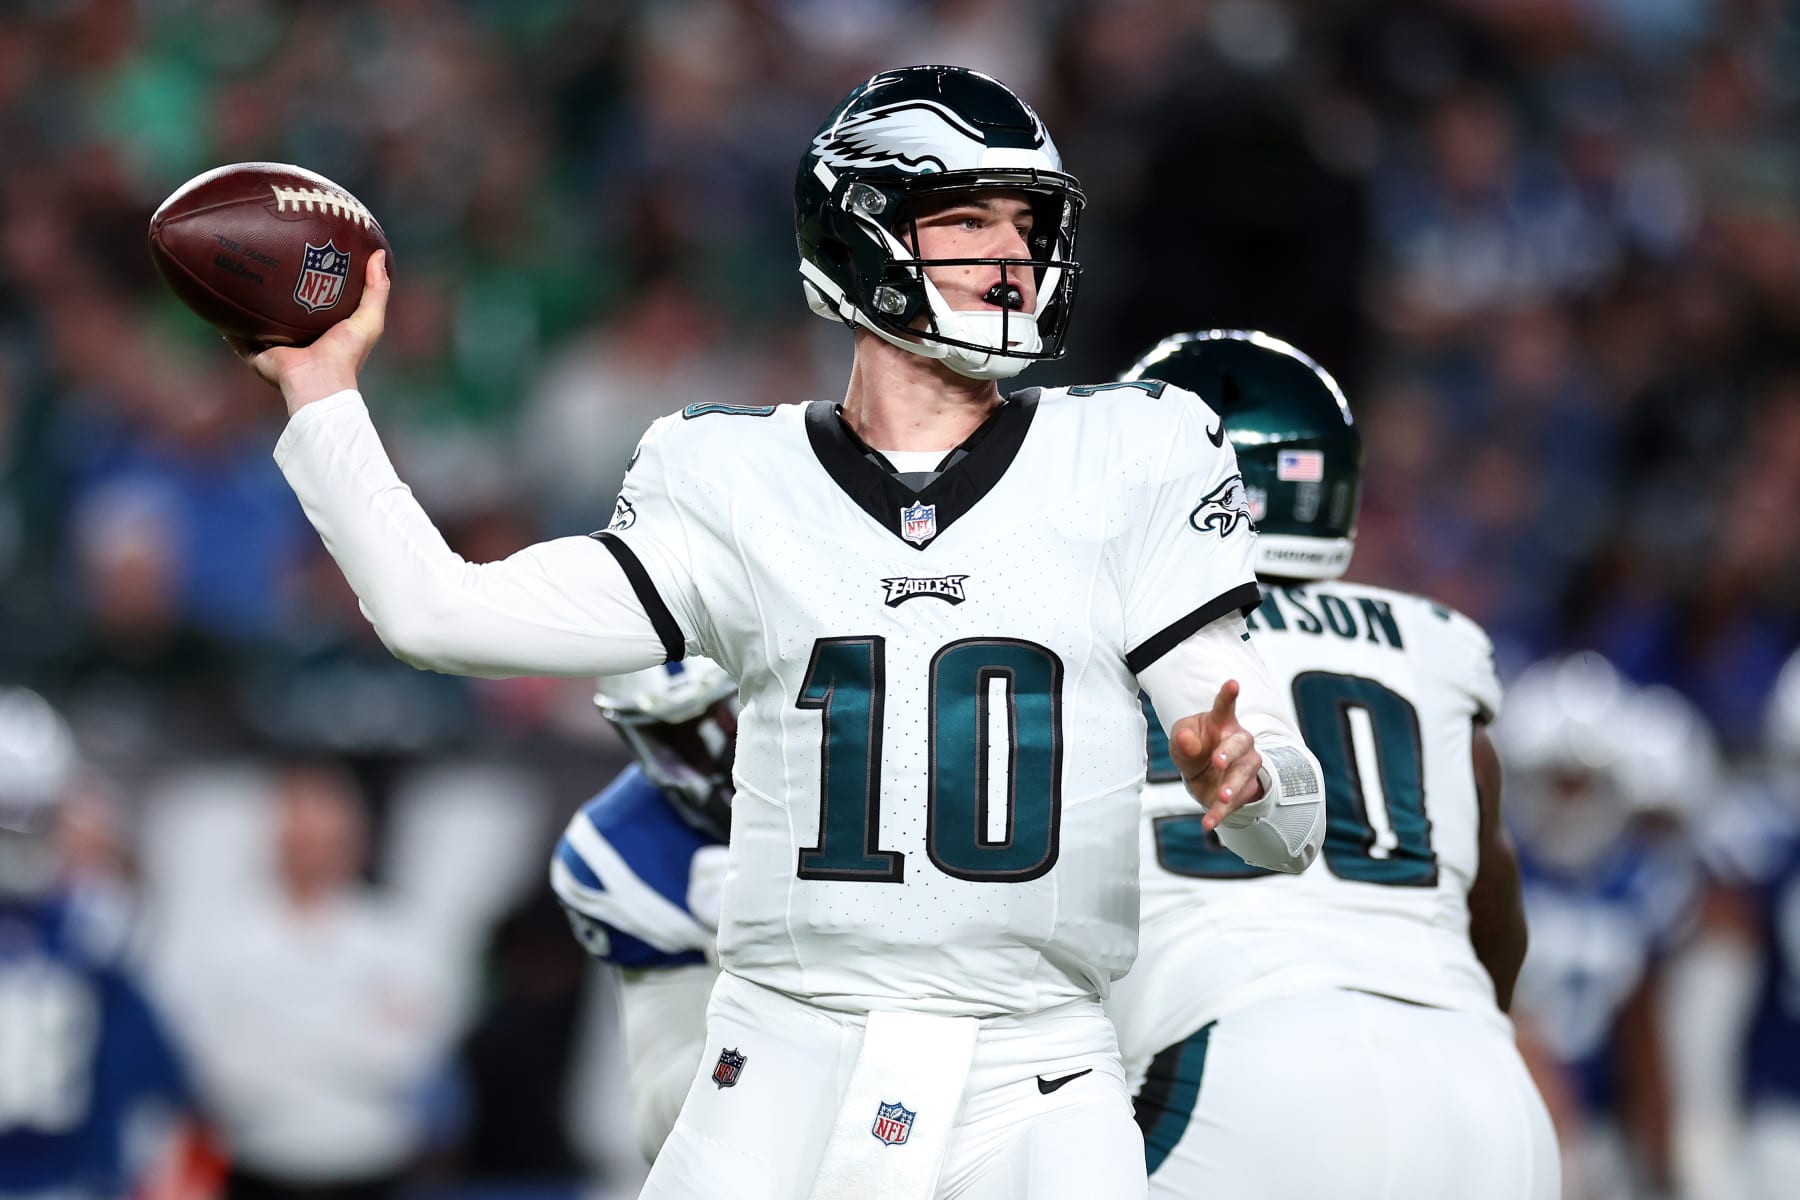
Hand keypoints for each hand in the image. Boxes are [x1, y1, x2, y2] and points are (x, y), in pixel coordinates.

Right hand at [227, 250, 389, 415]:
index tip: (306, 254)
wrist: (318, 381)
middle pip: (281, 308)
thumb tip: (379, 253)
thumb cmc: (345, 354)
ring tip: (238, 271)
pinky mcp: (253, 353)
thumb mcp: (369, 320)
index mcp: (320, 331)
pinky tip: (214, 299)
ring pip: (255, 318)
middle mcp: (295, 338)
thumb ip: (377, 289)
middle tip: (267, 257)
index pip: (313, 301)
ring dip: (246, 301)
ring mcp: (272, 346)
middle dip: (274, 288)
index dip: (311, 280)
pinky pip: (234, 334)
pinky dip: (224, 320)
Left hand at [1168, 679, 1265, 828]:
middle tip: (1217, 761)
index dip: (1228, 695)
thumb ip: (1183, 740)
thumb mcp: (1181, 743)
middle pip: (1241, 743)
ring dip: (1231, 785)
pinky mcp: (1244, 789)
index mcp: (1221, 722)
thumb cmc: (1192, 749)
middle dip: (1230, 752)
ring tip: (1219, 796)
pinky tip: (1209, 823)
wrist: (1202, 776)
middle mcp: (1238, 741)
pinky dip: (1221, 813)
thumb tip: (1186, 739)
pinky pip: (1235, 801)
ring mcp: (1245, 765)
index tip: (1233, 682)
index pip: (1225, 706)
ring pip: (1243, 773)